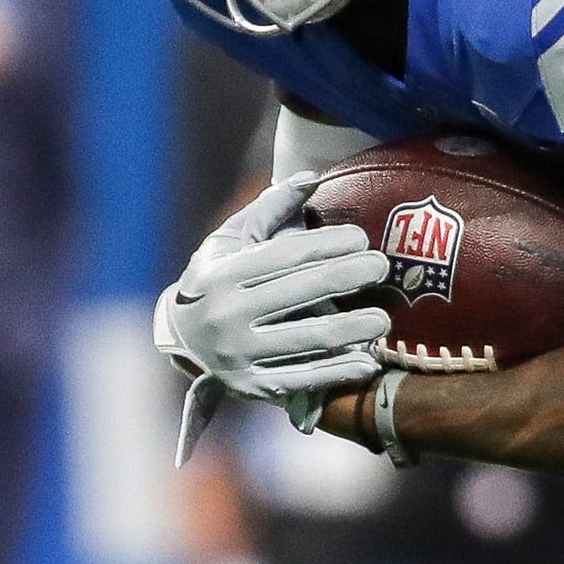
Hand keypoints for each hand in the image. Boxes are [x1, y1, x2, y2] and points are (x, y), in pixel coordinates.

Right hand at [153, 174, 390, 408]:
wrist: (179, 339)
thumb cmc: (217, 279)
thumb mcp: (231, 239)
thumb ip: (271, 207)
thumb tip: (311, 177)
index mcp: (224, 275)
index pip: (284, 256)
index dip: (327, 245)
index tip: (361, 239)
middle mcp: (228, 316)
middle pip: (300, 294)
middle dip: (347, 277)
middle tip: (382, 267)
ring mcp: (239, 355)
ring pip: (306, 340)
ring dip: (351, 329)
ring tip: (383, 319)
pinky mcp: (252, 386)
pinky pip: (302, 379)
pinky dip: (337, 372)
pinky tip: (368, 362)